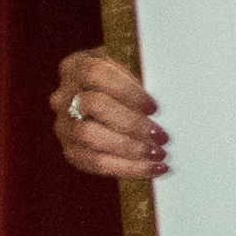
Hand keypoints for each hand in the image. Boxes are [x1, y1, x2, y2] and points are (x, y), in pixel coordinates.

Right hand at [49, 50, 162, 179]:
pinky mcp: (71, 150)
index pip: (95, 73)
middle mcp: (63, 96)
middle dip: (131, 123)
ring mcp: (63, 125)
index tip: (154, 107)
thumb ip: (142, 71)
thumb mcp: (133, 66)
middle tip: (162, 135)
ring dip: (129, 148)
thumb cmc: (130, 80)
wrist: (112, 101)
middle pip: (93, 106)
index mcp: (76, 66)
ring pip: (90, 137)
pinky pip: (93, 163)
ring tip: (159, 154)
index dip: (126, 90)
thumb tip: (172, 87)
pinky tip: (152, 168)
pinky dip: (126, 167)